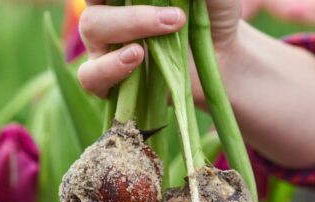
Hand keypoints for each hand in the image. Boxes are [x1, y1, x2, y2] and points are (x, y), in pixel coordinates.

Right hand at [77, 0, 241, 96]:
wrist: (225, 57)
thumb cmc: (213, 14)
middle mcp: (110, 11)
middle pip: (97, 2)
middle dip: (133, 14)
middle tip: (175, 19)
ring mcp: (105, 46)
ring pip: (91, 29)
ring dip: (123, 29)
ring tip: (146, 46)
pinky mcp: (110, 80)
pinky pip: (90, 76)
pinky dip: (108, 68)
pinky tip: (134, 62)